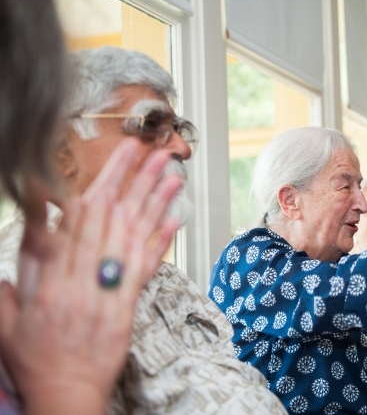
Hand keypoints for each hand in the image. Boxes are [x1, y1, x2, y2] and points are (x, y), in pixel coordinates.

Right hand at [0, 139, 182, 413]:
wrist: (65, 393)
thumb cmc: (36, 359)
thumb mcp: (7, 320)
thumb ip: (14, 279)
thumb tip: (27, 237)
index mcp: (52, 280)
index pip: (79, 221)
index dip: (100, 184)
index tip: (114, 159)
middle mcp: (84, 281)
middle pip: (112, 220)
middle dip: (131, 180)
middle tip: (148, 150)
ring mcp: (110, 292)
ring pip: (135, 238)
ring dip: (155, 202)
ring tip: (171, 174)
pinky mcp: (130, 306)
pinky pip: (148, 268)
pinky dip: (162, 241)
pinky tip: (176, 217)